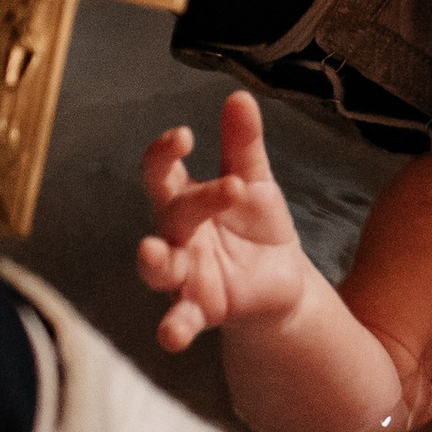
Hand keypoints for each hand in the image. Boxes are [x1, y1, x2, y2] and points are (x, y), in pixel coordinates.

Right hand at [138, 91, 308, 351]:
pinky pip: (180, 319)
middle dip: (190, 202)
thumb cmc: (255, 226)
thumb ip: (244, 144)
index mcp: (185, 200)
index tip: (184, 135)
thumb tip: (240, 96)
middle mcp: (176, 236)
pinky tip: (171, 335)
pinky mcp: (201, 307)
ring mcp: (184, 274)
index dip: (164, 152)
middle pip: (169, 214)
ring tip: (151, 253)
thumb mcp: (256, 182)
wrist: (280, 280)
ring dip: (152, 262)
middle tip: (228, 190)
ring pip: (158, 268)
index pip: (161, 171)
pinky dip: (173, 327)